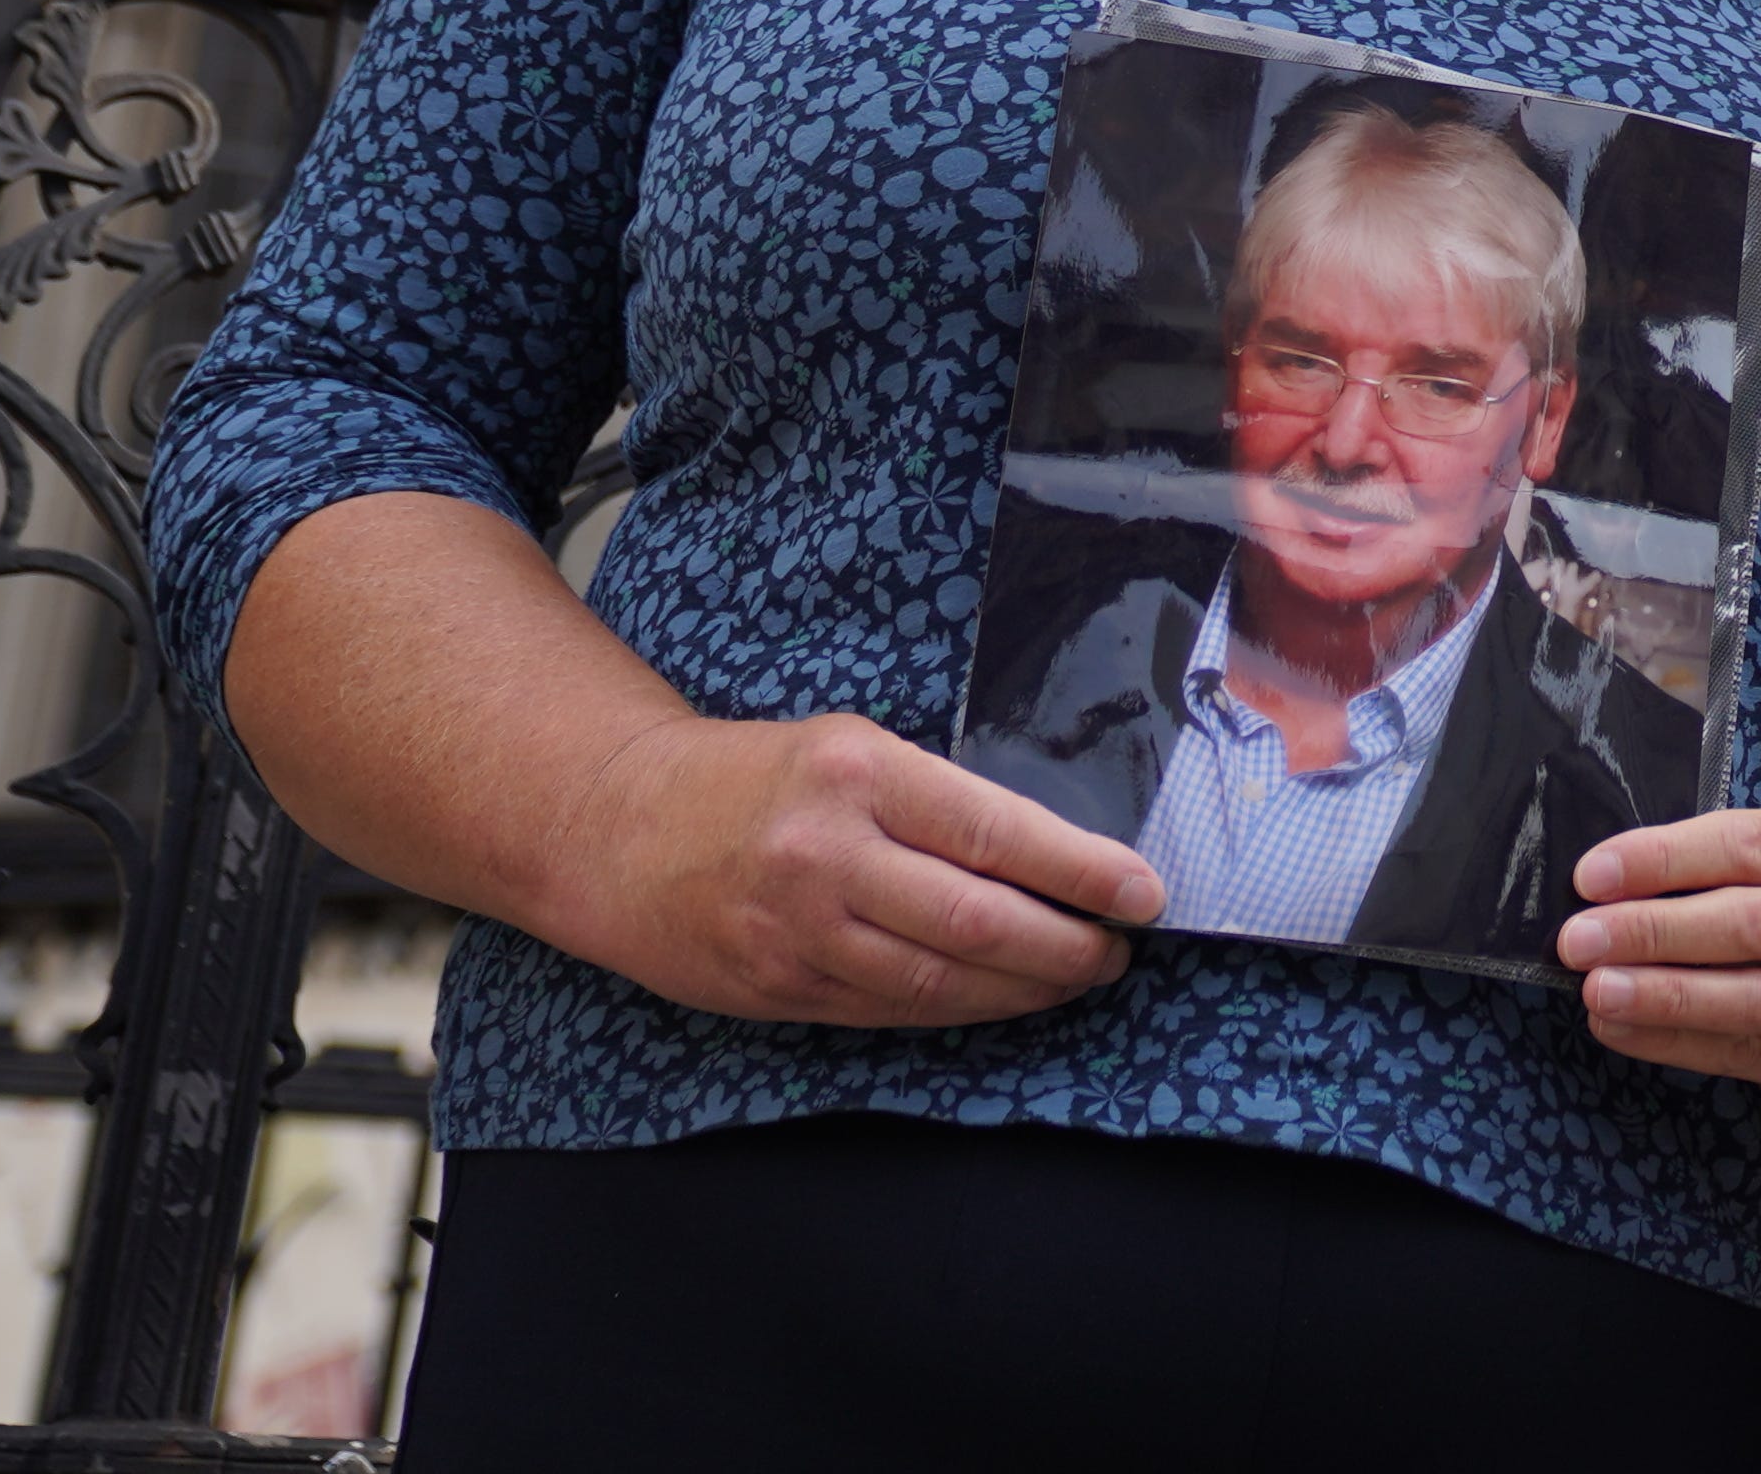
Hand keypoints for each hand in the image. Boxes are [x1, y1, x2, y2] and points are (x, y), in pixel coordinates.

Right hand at [554, 709, 1160, 1028]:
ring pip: (936, 979)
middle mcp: (826, 855)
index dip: (1079, 870)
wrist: (618, 828)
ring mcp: (798, 931)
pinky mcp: (778, 988)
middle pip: (975, 919)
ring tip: (1076, 976)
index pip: (994, 831)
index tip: (1142, 890)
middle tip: (1119, 948)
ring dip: (1021, 989)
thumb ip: (935, 799)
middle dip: (1065, 944)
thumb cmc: (757, 780)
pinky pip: (890, 1008)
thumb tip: (1052, 852)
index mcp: (859, 775)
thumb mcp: (850, 750)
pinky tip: (1002, 1000)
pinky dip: (959, 1009)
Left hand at [1562, 811, 1760, 1114]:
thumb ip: (1714, 864)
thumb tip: (1604, 882)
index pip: (1748, 845)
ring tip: (1597, 990)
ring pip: (1753, 998)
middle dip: (1655, 931)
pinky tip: (1617, 1029)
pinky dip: (1672, 1043)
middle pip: (1751, 924)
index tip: (1591, 875)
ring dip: (1664, 995)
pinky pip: (1741, 1054)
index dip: (1666, 858)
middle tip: (1579, 938)